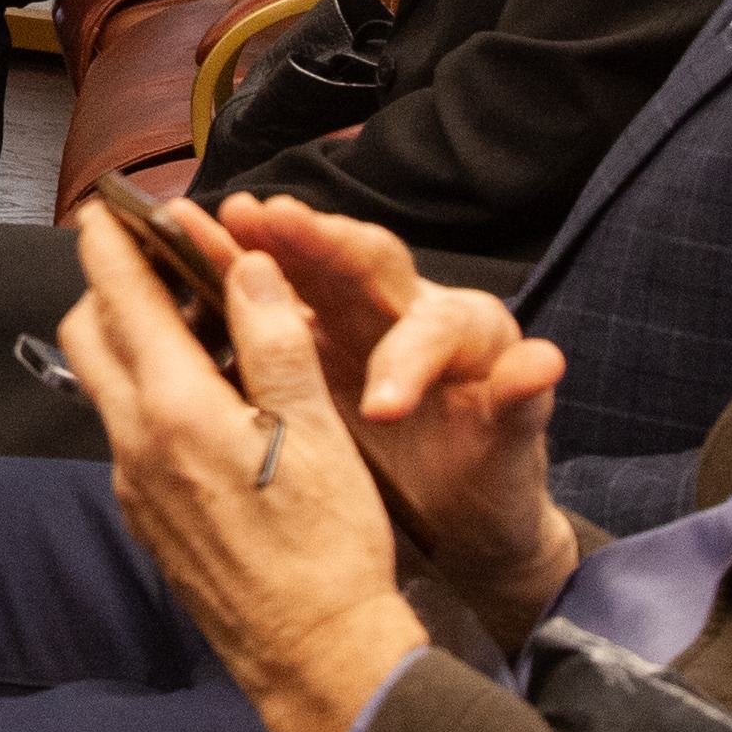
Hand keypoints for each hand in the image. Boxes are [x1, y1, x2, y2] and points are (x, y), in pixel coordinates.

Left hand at [62, 213, 426, 731]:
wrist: (317, 660)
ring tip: (192, 323)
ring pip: (106, 386)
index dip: (111, 240)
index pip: (119, 297)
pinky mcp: (148, 520)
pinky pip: (127, 434)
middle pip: (90, 335)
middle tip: (153, 258)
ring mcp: (135, 487)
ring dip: (130, 341)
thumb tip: (247, 265)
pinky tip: (205, 400)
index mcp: (176, 410)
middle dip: (108, 285)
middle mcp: (136, 445)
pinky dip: (148, 395)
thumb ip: (274, 340)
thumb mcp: (317, 431)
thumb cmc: (329, 549)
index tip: (110, 206)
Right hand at [208, 191, 575, 651]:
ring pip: (307, 266)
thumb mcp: (510, 456)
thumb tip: (545, 360)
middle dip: (314, 242)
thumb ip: (522, 407)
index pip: (434, 327)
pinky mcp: (310, 337)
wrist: (457, 513)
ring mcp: (353, 317)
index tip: (382, 407)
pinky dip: (229, 274)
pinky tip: (185, 257)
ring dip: (261, 242)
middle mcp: (408, 307)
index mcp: (465, 332)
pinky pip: (267, 294)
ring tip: (215, 218)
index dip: (405, 360)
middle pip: (364, 261)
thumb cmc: (488, 480)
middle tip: (267, 220)